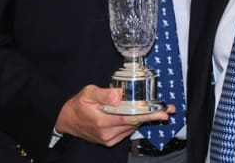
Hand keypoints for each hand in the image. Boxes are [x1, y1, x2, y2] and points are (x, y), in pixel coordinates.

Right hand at [54, 85, 173, 146]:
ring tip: (151, 110)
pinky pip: (126, 131)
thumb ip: (104, 93)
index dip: (148, 115)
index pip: (131, 117)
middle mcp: (107, 133)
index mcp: (103, 120)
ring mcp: (109, 139)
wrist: (67, 121)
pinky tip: (132, 115)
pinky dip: (132, 123)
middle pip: (134, 123)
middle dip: (151, 116)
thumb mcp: (88, 93)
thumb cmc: (78, 105)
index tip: (162, 113)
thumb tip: (119, 95)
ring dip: (142, 119)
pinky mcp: (109, 141)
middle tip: (167, 111)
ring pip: (131, 127)